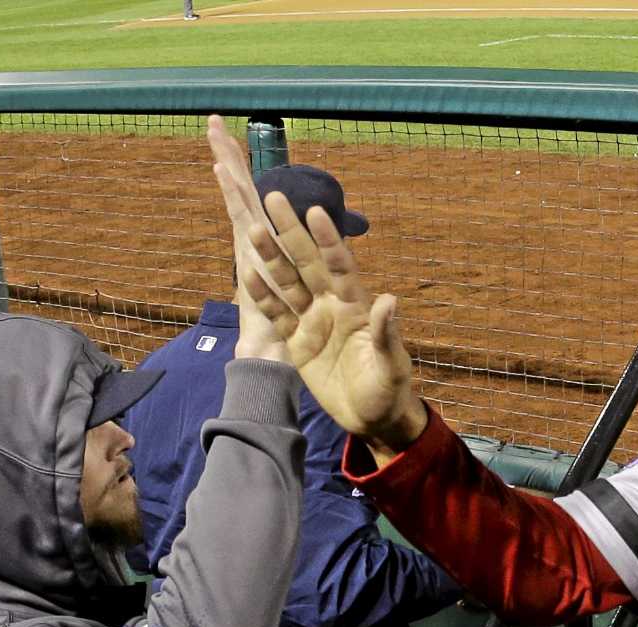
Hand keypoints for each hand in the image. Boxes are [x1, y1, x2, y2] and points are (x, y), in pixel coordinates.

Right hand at [204, 116, 425, 453]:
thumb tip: (390, 300)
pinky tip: (247, 275)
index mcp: (356, 305)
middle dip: (291, 232)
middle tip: (273, 197)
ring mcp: (312, 322)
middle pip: (307, 262)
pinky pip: (277, 315)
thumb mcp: (391, 364)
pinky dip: (263, 297)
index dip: (328, 239)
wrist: (372, 418)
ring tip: (252, 229)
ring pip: (287, 283)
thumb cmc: (388, 389)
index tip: (315, 212)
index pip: (340, 265)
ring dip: (271, 257)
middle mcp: (331, 306)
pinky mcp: (297, 342)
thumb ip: (386, 333)